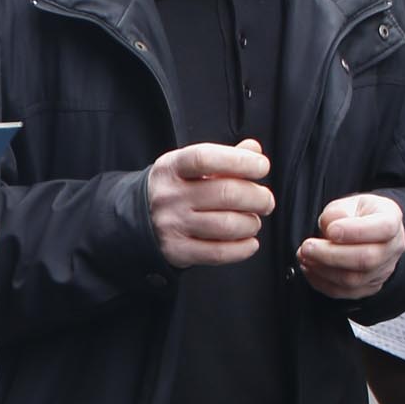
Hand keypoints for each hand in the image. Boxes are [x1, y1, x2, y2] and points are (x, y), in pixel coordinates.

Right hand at [147, 140, 272, 267]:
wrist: (139, 220)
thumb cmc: (175, 189)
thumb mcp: (190, 166)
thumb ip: (224, 157)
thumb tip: (252, 150)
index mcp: (172, 167)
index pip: (206, 158)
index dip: (240, 161)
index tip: (261, 166)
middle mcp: (169, 196)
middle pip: (225, 194)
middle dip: (257, 197)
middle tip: (265, 201)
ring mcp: (172, 225)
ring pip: (226, 225)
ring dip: (251, 223)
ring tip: (253, 221)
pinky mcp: (177, 251)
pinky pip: (218, 253)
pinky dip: (242, 248)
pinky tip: (249, 242)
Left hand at [297, 190, 404, 298]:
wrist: (368, 230)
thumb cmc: (358, 214)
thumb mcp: (349, 202)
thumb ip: (337, 212)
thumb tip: (330, 227)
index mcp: (392, 220)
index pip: (383, 228)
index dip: (355, 231)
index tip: (331, 230)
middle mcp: (393, 248)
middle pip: (367, 259)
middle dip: (331, 255)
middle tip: (307, 247)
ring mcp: (383, 270)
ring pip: (354, 280)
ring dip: (322, 270)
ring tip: (305, 257)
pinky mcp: (369, 287)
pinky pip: (344, 292)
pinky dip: (322, 283)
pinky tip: (310, 269)